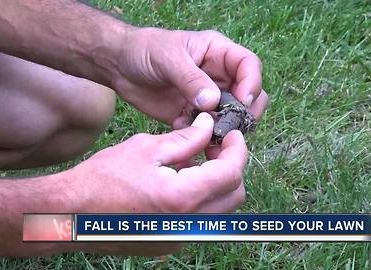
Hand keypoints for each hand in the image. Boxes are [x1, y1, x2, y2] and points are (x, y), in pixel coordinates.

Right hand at [69, 113, 245, 254]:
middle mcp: (188, 225)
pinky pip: (202, 219)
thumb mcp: (147, 148)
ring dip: (218, 183)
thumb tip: (209, 126)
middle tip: (216, 146)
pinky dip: (202, 197)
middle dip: (232, 167)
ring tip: (195, 161)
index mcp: (182, 198)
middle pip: (234, 195)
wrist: (71, 214)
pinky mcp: (172, 243)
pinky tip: (181, 180)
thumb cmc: (102, 179)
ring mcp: (180, 238)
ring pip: (221, 209)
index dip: (237, 150)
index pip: (231, 174)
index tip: (232, 135)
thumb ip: (186, 139)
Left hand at [112, 27, 268, 127]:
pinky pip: (209, 130)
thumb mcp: (168, 58)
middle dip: (246, 111)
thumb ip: (191, 79)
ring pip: (232, 116)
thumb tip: (213, 102)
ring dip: (227, 128)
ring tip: (213, 136)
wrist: (119, 66)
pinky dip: (205, 138)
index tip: (243, 101)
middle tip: (233, 124)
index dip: (251, 83)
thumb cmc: (144, 50)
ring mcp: (208, 98)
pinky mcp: (194, 116)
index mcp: (218, 54)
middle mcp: (218, 76)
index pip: (248, 66)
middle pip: (249, 94)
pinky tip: (191, 137)